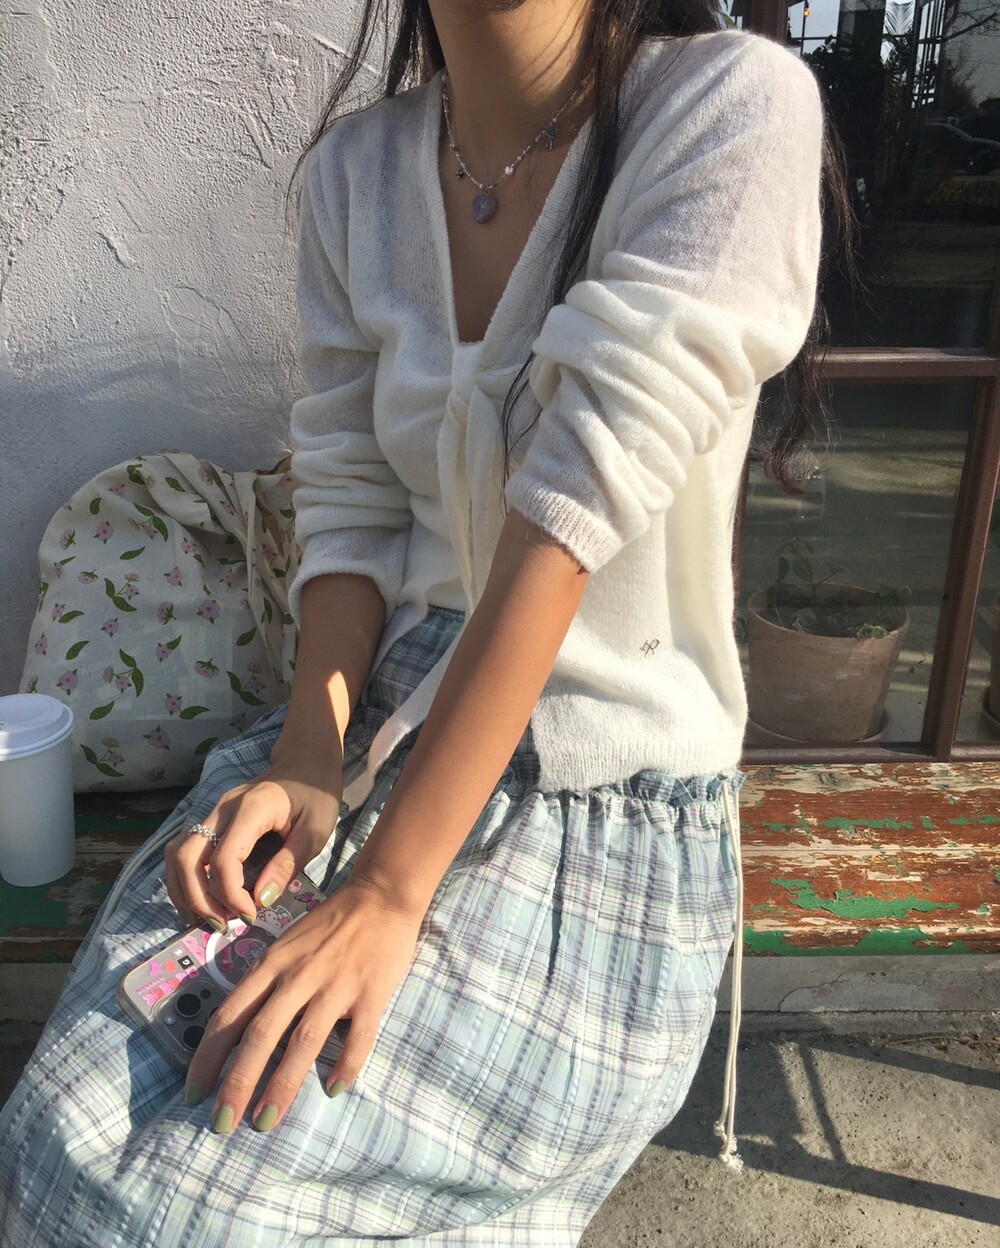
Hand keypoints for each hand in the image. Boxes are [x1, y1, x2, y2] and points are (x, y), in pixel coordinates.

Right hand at [164, 756, 342, 929]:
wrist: (306, 762)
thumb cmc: (316, 795)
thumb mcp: (316, 831)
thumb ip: (287, 865)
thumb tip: (260, 901)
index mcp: (251, 809)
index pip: (224, 859)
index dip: (231, 895)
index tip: (251, 914)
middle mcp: (222, 809)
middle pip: (185, 857)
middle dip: (197, 898)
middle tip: (222, 924)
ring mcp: (212, 813)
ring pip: (177, 854)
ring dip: (185, 891)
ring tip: (210, 917)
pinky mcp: (211, 821)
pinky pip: (184, 851)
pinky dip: (186, 880)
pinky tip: (204, 901)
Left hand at [183, 878, 422, 1132]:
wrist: (380, 896)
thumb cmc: (328, 924)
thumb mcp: (285, 946)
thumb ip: (265, 984)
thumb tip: (238, 1032)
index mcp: (271, 965)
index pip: (229, 1017)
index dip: (208, 1058)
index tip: (193, 1094)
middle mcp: (298, 978)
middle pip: (260, 1036)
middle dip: (237, 1084)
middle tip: (221, 1125)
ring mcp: (335, 987)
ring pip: (303, 1042)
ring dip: (282, 1085)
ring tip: (265, 1120)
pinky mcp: (370, 994)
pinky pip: (358, 1037)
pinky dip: (346, 1065)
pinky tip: (335, 1089)